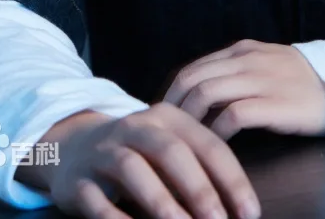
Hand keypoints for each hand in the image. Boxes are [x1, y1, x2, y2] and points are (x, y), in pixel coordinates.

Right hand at [31, 105, 261, 218]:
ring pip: (133, 169)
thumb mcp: (170, 150)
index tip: (250, 212)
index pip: (207, 143)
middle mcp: (135, 127)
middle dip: (199, 189)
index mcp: (167, 117)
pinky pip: (97, 199)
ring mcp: (103, 151)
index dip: (231, 179)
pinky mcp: (78, 179)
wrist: (73, 147)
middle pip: (171, 151)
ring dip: (161, 201)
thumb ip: (200, 171)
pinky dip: (117, 218)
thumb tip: (239, 210)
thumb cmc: (139, 155)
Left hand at [161, 38, 324, 139]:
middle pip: (193, 79)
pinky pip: (232, 116)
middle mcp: (248, 59)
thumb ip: (235, 75)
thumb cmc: (299, 88)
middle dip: (172, 108)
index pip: (193, 68)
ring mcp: (262, 79)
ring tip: (184, 143)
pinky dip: (216, 132)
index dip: (172, 95)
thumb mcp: (264, 68)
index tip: (163, 120)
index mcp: (243, 50)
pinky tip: (213, 147)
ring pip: (207, 93)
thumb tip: (195, 97)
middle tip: (164, 135)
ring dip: (188, 120)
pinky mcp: (274, 103)